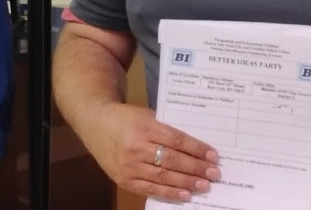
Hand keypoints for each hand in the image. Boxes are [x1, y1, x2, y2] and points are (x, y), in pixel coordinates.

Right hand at [85, 102, 220, 201]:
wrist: (95, 123)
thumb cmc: (126, 118)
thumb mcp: (146, 116)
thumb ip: (166, 130)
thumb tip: (195, 148)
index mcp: (145, 127)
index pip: (176, 140)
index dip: (196, 149)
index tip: (213, 156)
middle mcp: (137, 147)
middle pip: (172, 160)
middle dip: (196, 168)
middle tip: (214, 173)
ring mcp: (129, 165)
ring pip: (163, 177)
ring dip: (187, 182)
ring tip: (204, 186)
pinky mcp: (124, 179)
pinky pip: (150, 189)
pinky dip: (169, 193)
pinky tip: (185, 195)